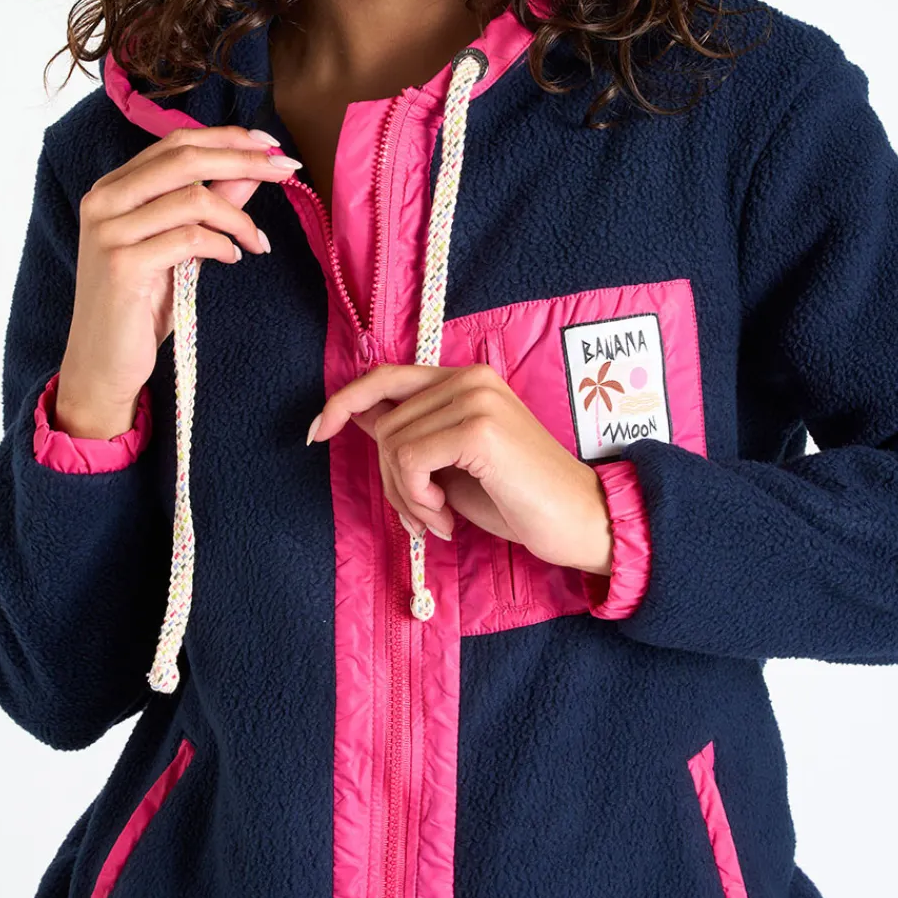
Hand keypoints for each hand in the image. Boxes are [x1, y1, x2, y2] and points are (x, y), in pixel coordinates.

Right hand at [56, 124, 297, 434]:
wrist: (103, 363)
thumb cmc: (141, 305)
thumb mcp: (180, 247)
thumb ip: (210, 204)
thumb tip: (252, 169)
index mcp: (113, 188)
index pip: (176, 142)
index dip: (228, 138)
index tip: (272, 146)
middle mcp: (104, 200)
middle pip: (186, 158)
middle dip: (245, 160)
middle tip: (287, 168)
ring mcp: (109, 231)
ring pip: (193, 199)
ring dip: (239, 218)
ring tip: (256, 241)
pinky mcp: (122, 264)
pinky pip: (190, 239)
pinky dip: (223, 245)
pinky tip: (233, 259)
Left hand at [306, 361, 614, 576]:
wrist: (579, 521)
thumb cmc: (519, 499)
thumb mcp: (452, 465)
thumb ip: (411, 434)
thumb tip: (355, 416)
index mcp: (465, 379)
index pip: (385, 376)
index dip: (345, 401)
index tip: (318, 432)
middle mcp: (469, 378)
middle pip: (384, 421)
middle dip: (390, 479)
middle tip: (418, 516)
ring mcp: (475, 399)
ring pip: (393, 444)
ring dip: (405, 497)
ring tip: (437, 519)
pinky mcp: (478, 429)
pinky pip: (410, 461)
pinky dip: (416, 499)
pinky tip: (446, 519)